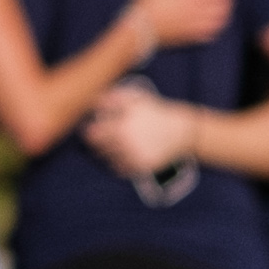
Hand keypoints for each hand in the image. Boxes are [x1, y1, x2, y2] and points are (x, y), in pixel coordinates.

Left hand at [82, 80, 196, 180]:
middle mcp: (126, 141)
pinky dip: (116, 164)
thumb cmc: (155, 112)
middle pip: (97, 148)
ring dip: (103, 154)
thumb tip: (93, 99)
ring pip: (107, 159)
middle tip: (95, 140)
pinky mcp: (141, 166)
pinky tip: (120, 156)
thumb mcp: (136, 100)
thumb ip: (113, 98)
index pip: (93, 133)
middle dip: (94, 144)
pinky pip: (120, 169)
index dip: (87, 131)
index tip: (87, 129)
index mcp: (122, 124)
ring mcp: (133, 155)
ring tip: (108, 148)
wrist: (180, 131)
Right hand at [125, 0, 230, 50]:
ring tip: (226, 6)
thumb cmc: (148, 1)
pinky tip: (217, 23)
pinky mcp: (192, 35)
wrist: (140, 26)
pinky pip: (211, 31)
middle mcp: (194, 5)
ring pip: (219, 15)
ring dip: (226, 9)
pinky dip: (217, 26)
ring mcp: (195, 21)